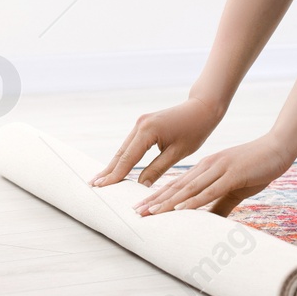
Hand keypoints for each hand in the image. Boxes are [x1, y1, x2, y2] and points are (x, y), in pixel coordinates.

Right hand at [89, 96, 222, 188]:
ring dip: (113, 164)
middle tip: (92, 186)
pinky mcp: (144, 123)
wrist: (203, 107)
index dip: (114, 175)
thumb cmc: (195, 130)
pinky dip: (123, 156)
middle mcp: (140, 124)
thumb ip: (157, 169)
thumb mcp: (177, 153)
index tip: (100, 188)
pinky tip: (116, 167)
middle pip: (120, 153)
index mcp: (148, 131)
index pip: (127, 158)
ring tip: (100, 180)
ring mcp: (141, 122)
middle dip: (108, 170)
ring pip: (124, 148)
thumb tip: (139, 186)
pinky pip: (130, 144)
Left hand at [132, 133, 295, 217]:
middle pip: (176, 186)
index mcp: (206, 168)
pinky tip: (180, 208)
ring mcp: (219, 169)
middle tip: (135, 213)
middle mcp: (207, 166)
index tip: (141, 208)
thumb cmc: (258, 167)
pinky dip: (194, 200)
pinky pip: (210, 190)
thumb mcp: (235, 187)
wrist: (279, 148)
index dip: (158, 197)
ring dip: (168, 201)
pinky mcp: (232, 174)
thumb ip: (220, 203)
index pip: (177, 185)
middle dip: (155, 200)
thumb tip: (209, 222)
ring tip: (150, 213)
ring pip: (188, 188)